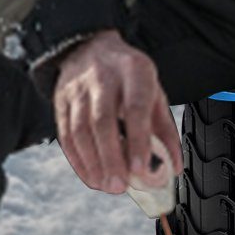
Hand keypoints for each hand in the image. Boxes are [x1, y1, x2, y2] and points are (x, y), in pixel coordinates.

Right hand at [54, 29, 181, 194]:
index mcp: (134, 71)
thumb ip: (165, 130)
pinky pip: (66, 135)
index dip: (138, 140)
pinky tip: (91, 177)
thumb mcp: (154, 92)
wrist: (91, 48)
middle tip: (119, 186)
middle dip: (111, 158)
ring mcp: (78, 89)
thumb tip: (174, 168)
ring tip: (106, 186)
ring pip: (80, 130)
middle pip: (102, 121)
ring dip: (92, 163)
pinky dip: (77, 161)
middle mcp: (103, 77)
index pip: (136, 107)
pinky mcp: (60, 101)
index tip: (141, 169)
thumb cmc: (130, 78)